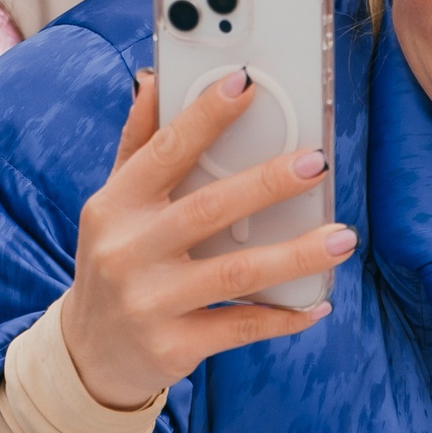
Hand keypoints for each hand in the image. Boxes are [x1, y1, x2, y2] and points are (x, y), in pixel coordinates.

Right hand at [55, 68, 358, 409]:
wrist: (90, 354)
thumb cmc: (115, 259)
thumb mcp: (114, 204)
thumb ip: (138, 143)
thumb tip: (154, 78)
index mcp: (115, 205)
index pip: (165, 152)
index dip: (204, 116)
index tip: (246, 82)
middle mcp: (127, 251)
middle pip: (207, 210)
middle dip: (266, 184)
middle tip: (317, 163)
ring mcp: (149, 303)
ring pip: (235, 273)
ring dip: (294, 255)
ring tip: (342, 237)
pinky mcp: (172, 347)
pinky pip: (240, 326)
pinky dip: (283, 316)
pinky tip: (317, 303)